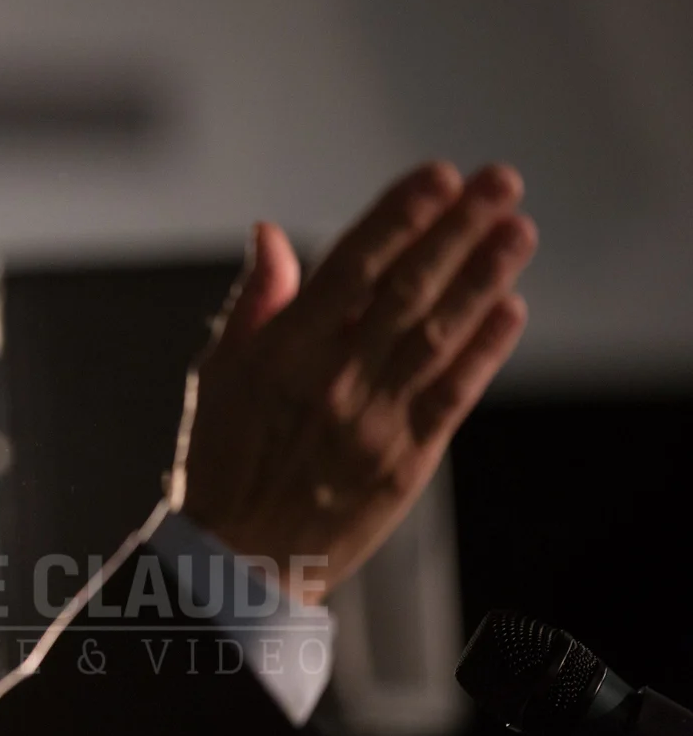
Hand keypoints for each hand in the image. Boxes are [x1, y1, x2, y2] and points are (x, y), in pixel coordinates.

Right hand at [182, 162, 535, 605]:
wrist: (240, 559)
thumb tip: (272, 232)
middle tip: (500, 184)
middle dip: (457, 230)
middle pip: (406, 290)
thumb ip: (254, 300)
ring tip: (518, 232)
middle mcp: (332, 379)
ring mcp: (374, 420)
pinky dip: (484, 350)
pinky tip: (510, 309)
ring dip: (484, 279)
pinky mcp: (406, 460)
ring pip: (439, 334)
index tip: (439, 176)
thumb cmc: (222, 460)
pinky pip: (453, 395)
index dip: (399, 217)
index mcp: (281, 352)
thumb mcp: (217, 372)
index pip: (351, 266)